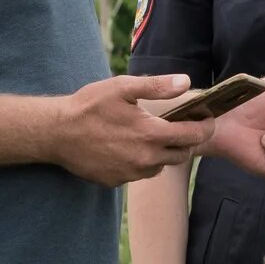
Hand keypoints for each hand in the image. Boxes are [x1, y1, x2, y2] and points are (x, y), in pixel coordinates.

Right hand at [52, 75, 212, 185]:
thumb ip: (157, 86)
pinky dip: (141, 162)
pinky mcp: (117, 181)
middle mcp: (145, 159)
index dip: (206, 127)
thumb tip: (186, 82)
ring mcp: (131, 173)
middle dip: (186, 141)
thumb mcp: (123, 87)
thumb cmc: (89, 106)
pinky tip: (127, 147)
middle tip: (180, 127)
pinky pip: (139, 173)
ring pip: (160, 166)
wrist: (55, 133)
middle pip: (181, 155)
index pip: (193, 136)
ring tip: (150, 136)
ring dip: (162, 153)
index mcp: (151, 134)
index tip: (209, 120)